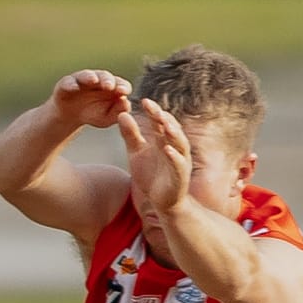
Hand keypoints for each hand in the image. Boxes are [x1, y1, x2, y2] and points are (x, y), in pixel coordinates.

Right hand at [50, 69, 132, 129]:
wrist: (70, 116)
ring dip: (90, 77)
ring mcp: (81, 80)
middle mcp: (98, 80)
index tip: (124, 92)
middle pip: (105, 76)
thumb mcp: (106, 118)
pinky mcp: (66, 83)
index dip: (122, 86)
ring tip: (93, 80)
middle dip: (107, 80)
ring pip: (87, 75)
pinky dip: (71, 83)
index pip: (120, 84)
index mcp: (112, 87)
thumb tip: (126, 102)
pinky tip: (74, 88)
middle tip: (109, 86)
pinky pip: (68, 81)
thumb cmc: (92, 114)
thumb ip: (118, 111)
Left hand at [115, 97, 190, 218]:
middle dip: (162, 118)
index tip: (142, 100)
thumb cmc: (150, 175)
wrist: (160, 202)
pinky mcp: (180, 176)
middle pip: (170, 129)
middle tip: (152, 107)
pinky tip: (168, 149)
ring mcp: (179, 161)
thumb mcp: (135, 153)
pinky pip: (179, 164)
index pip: (159, 122)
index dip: (152, 111)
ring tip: (164, 123)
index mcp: (163, 140)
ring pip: (179, 144)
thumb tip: (121, 114)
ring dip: (173, 133)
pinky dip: (174, 157)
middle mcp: (174, 147)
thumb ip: (130, 134)